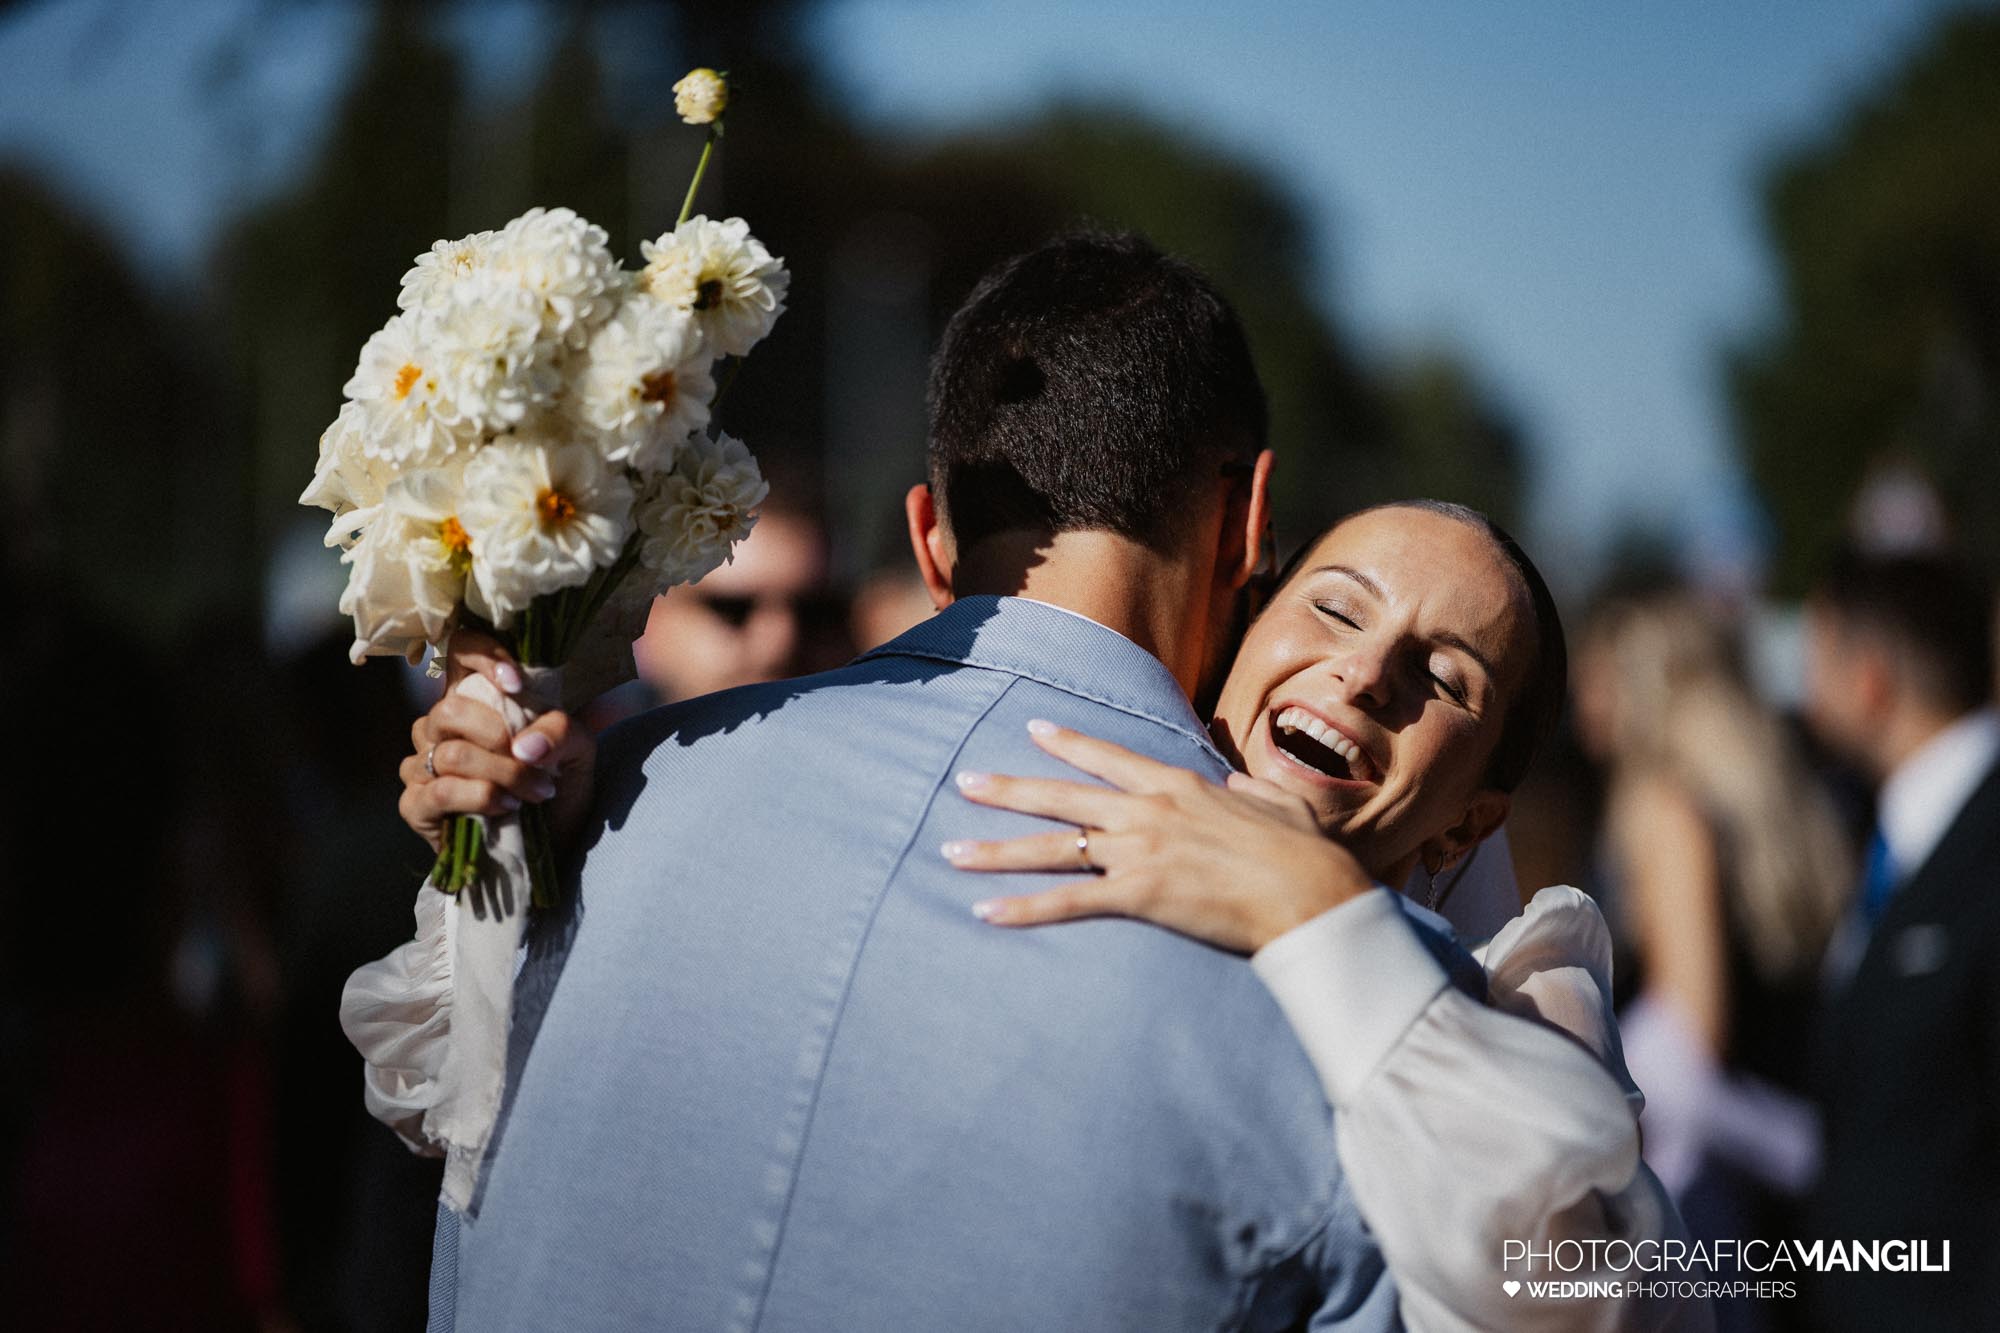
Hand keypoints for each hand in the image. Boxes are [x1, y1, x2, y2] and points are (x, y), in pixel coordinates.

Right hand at [396, 629, 596, 853]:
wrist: (553, 845)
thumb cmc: (557, 787)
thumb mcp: (578, 752)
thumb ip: (561, 731)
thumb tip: (524, 745)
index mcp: (475, 700)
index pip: (458, 651)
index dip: (480, 655)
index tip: (515, 682)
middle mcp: (441, 728)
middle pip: (448, 710)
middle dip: (498, 737)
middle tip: (535, 763)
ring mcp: (422, 765)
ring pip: (449, 754)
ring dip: (501, 774)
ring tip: (535, 792)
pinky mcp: (416, 805)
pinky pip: (439, 792)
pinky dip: (481, 798)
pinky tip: (506, 807)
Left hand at [943, 720, 1374, 954]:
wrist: (1311, 891)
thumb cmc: (1304, 852)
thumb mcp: (1275, 802)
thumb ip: (1246, 789)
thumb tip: (1233, 780)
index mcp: (1178, 784)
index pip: (1109, 757)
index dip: (1068, 742)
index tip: (1033, 728)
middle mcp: (1148, 810)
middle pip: (1062, 797)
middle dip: (1008, 790)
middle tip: (965, 782)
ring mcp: (1139, 850)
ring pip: (1052, 847)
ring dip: (996, 850)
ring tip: (951, 850)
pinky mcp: (1138, 894)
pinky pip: (1068, 901)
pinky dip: (1024, 908)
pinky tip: (986, 913)